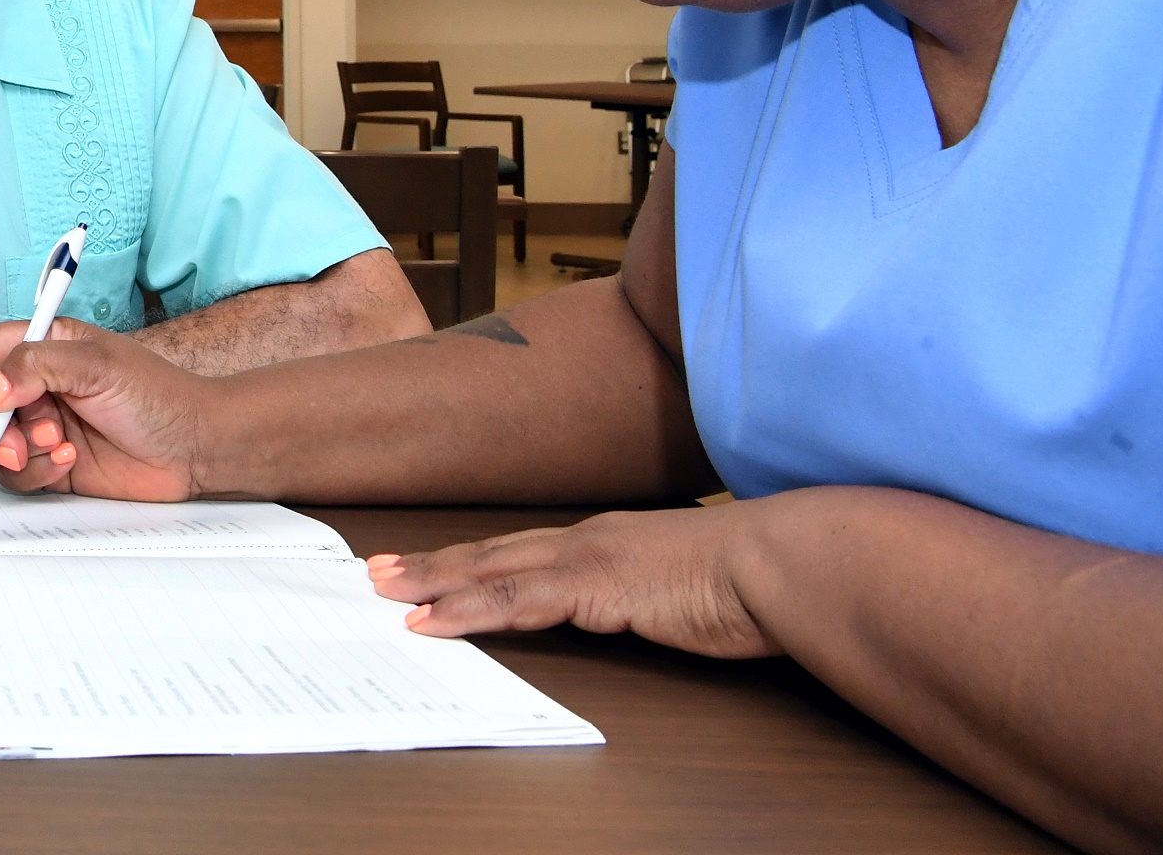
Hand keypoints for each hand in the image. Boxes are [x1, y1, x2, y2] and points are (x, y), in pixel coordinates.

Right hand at [0, 319, 207, 503]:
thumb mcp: (97, 365)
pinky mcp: (49, 464)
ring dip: (17, 451)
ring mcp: (39, 426)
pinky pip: (15, 476)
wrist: (194, 449)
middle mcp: (34, 385)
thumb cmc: (158, 395)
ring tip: (59, 447)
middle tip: (16, 444)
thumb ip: (36, 366)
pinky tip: (70, 463)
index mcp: (43, 344)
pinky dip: (36, 473)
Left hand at [366, 502, 783, 658]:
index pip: (522, 550)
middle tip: (378, 570)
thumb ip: (653, 591)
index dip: (472, 558)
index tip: (429, 563)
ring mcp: (587, 559)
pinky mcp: (594, 587)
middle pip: (492, 553)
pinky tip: (431, 621)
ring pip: (490, 572)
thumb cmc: (754, 578)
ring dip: (433, 583)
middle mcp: (586, 540)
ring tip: (385, 591)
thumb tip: (644, 604)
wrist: (784, 563)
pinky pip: (514, 602)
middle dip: (433, 564)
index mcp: (606, 540)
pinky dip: (466, 610)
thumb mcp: (687, 584)